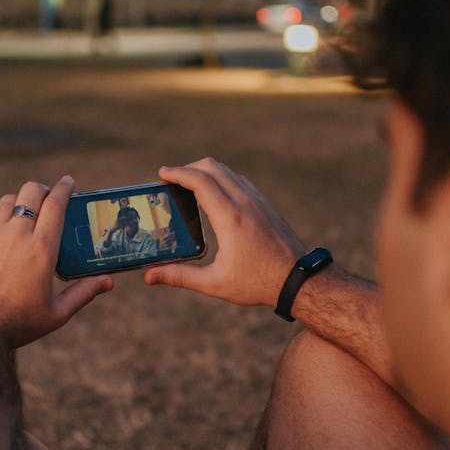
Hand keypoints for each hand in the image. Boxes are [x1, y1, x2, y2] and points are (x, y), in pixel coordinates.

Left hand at [0, 176, 112, 349]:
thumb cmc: (18, 325)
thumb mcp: (57, 313)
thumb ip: (84, 293)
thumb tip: (109, 281)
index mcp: (42, 249)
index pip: (56, 204)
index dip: (64, 188)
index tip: (68, 181)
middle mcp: (16, 235)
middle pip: (30, 191)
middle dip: (41, 189)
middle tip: (46, 197)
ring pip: (6, 203)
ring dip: (18, 204)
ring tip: (22, 219)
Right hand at [145, 158, 304, 306]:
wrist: (300, 280)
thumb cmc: (258, 283)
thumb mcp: (215, 283)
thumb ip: (180, 277)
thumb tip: (149, 276)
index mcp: (230, 217)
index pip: (200, 180)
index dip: (177, 172)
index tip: (161, 173)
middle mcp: (244, 202)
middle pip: (212, 167)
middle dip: (188, 168)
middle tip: (171, 180)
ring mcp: (257, 201)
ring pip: (227, 171)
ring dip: (205, 172)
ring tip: (189, 187)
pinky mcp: (265, 205)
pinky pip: (239, 180)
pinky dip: (222, 179)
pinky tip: (215, 196)